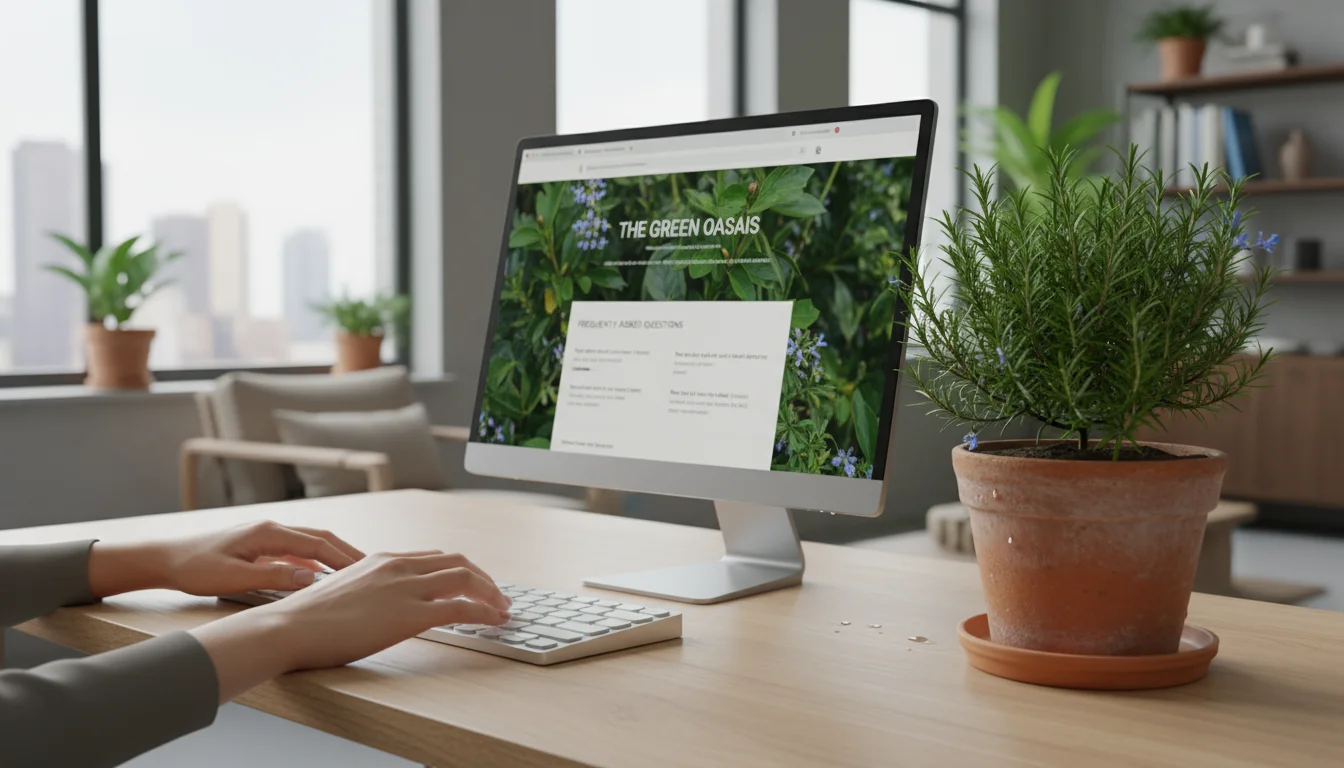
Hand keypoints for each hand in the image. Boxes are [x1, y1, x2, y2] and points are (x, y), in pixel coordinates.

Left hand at [88, 521, 364, 598]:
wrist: (165, 559)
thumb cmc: (194, 569)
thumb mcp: (232, 578)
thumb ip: (273, 578)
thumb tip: (310, 580)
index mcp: (268, 533)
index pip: (318, 543)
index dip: (345, 557)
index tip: (367, 571)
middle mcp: (272, 529)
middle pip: (321, 538)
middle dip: (348, 553)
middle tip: (374, 570)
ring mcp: (268, 537)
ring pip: (312, 544)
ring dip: (334, 556)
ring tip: (357, 574)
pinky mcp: (262, 547)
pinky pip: (298, 552)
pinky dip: (317, 562)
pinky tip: (325, 578)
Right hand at [190, 550, 511, 701]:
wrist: (288, 627)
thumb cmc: (307, 619)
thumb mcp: (344, 592)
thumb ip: (369, 591)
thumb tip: (380, 606)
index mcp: (382, 559)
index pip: (434, 556)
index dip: (461, 569)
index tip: (474, 582)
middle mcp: (398, 566)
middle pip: (458, 561)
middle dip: (484, 578)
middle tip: (498, 595)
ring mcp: (405, 587)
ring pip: (466, 578)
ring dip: (491, 593)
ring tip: (503, 609)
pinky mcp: (409, 613)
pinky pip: (460, 607)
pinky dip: (484, 612)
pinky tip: (493, 621)